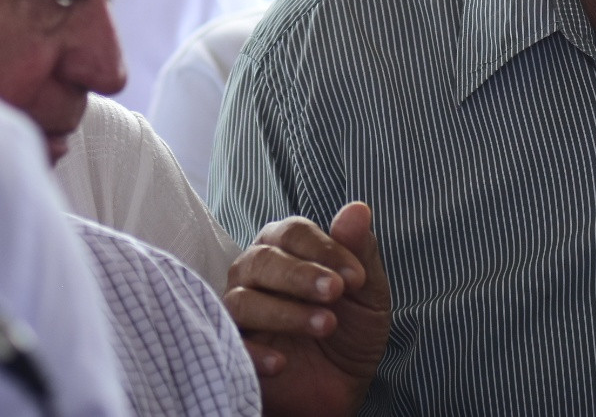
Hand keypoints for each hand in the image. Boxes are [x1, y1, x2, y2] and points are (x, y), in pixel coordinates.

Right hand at [223, 202, 390, 416]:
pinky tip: (282, 362)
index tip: (356, 277)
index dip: (325, 249)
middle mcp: (255, 274)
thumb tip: (358, 209)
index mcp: (286, 249)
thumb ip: (359, 250)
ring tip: (326, 326)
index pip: (292, 232)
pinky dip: (254, 352)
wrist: (343, 386)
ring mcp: (240, 311)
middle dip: (301, 275)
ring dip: (285, 312)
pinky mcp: (233, 349)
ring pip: (242, 300)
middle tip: (335, 293)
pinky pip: (228, 344)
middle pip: (261, 260)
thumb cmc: (352, 329)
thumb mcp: (367, 292)